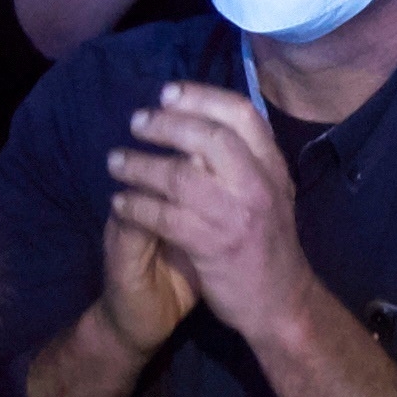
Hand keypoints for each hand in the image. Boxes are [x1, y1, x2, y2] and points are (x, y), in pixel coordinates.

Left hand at [109, 82, 312, 347]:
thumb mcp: (270, 193)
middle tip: (136, 122)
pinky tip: (120, 202)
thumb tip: (198, 121)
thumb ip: (244, 159)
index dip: (202, 97)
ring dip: (140, 165)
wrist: (281, 303)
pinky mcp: (214, 247)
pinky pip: (165, 217)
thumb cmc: (266, 243)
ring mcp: (237, 216)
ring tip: (115, 162)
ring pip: (180, 176)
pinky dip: (137, 205)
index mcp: (274, 167)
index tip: (167, 93)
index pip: (242, 114)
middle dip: (167, 124)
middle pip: (209, 137)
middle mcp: (260, 186)